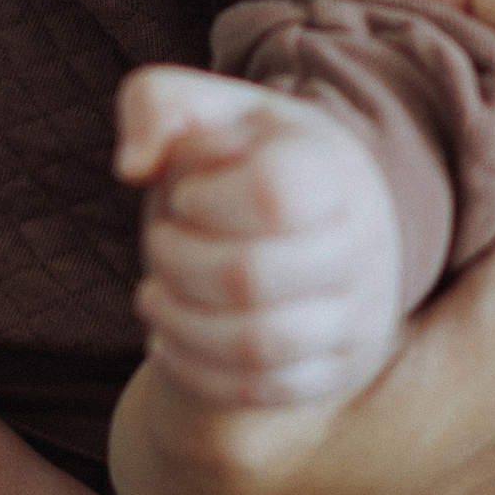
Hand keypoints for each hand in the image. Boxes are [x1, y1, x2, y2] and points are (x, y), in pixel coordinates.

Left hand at [122, 73, 405, 410]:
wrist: (313, 227)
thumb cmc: (243, 163)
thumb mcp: (205, 111)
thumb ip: (156, 104)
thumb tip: (133, 167)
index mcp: (330, 168)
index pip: (270, 194)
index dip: (204, 198)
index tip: (188, 193)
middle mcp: (361, 244)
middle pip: (248, 277)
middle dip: (175, 262)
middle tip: (161, 243)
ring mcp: (357, 315)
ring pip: (254, 345)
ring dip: (180, 322)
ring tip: (156, 296)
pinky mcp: (337, 370)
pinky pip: (260, 390)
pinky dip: (196, 369)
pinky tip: (170, 337)